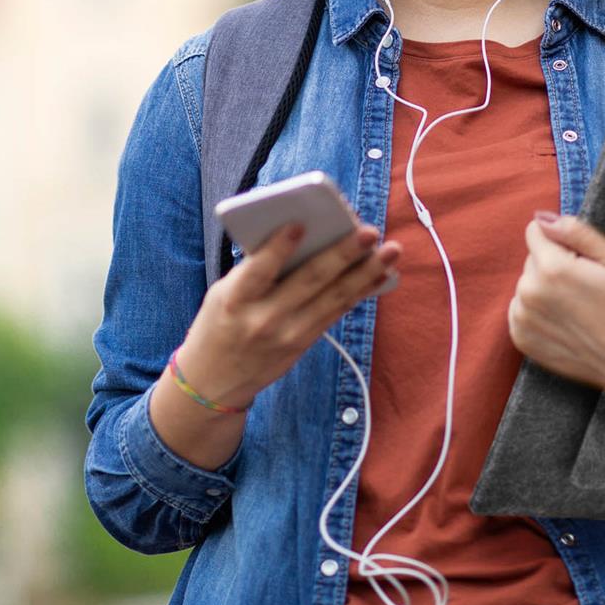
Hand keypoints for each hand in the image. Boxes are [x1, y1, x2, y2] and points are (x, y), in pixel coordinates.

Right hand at [176, 222, 400, 409]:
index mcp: (234, 299)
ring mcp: (288, 334)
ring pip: (334, 298)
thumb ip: (255, 270)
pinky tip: (381, 275)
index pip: (258, 270)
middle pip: (309, 281)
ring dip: (366, 272)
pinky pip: (337, 312)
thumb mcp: (223, 293)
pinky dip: (361, 291)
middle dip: (342, 254)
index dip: (279, 248)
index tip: (300, 224)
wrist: (214, 381)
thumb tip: (303, 236)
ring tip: (390, 251)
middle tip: (369, 232)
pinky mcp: (304, 343)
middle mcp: (264, 318)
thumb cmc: (220, 323)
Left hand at [507, 211, 604, 399]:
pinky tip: (565, 323)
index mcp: (551, 268)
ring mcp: (522, 318)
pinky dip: (537, 313)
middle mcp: (529, 292)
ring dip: (544, 290)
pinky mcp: (521, 340)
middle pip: (531, 260)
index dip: (560, 241)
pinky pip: (520, 311)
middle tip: (585, 288)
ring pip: (526, 286)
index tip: (581, 260)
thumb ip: (576, 232)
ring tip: (577, 308)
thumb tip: (541, 218)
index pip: (534, 232)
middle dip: (553, 265)